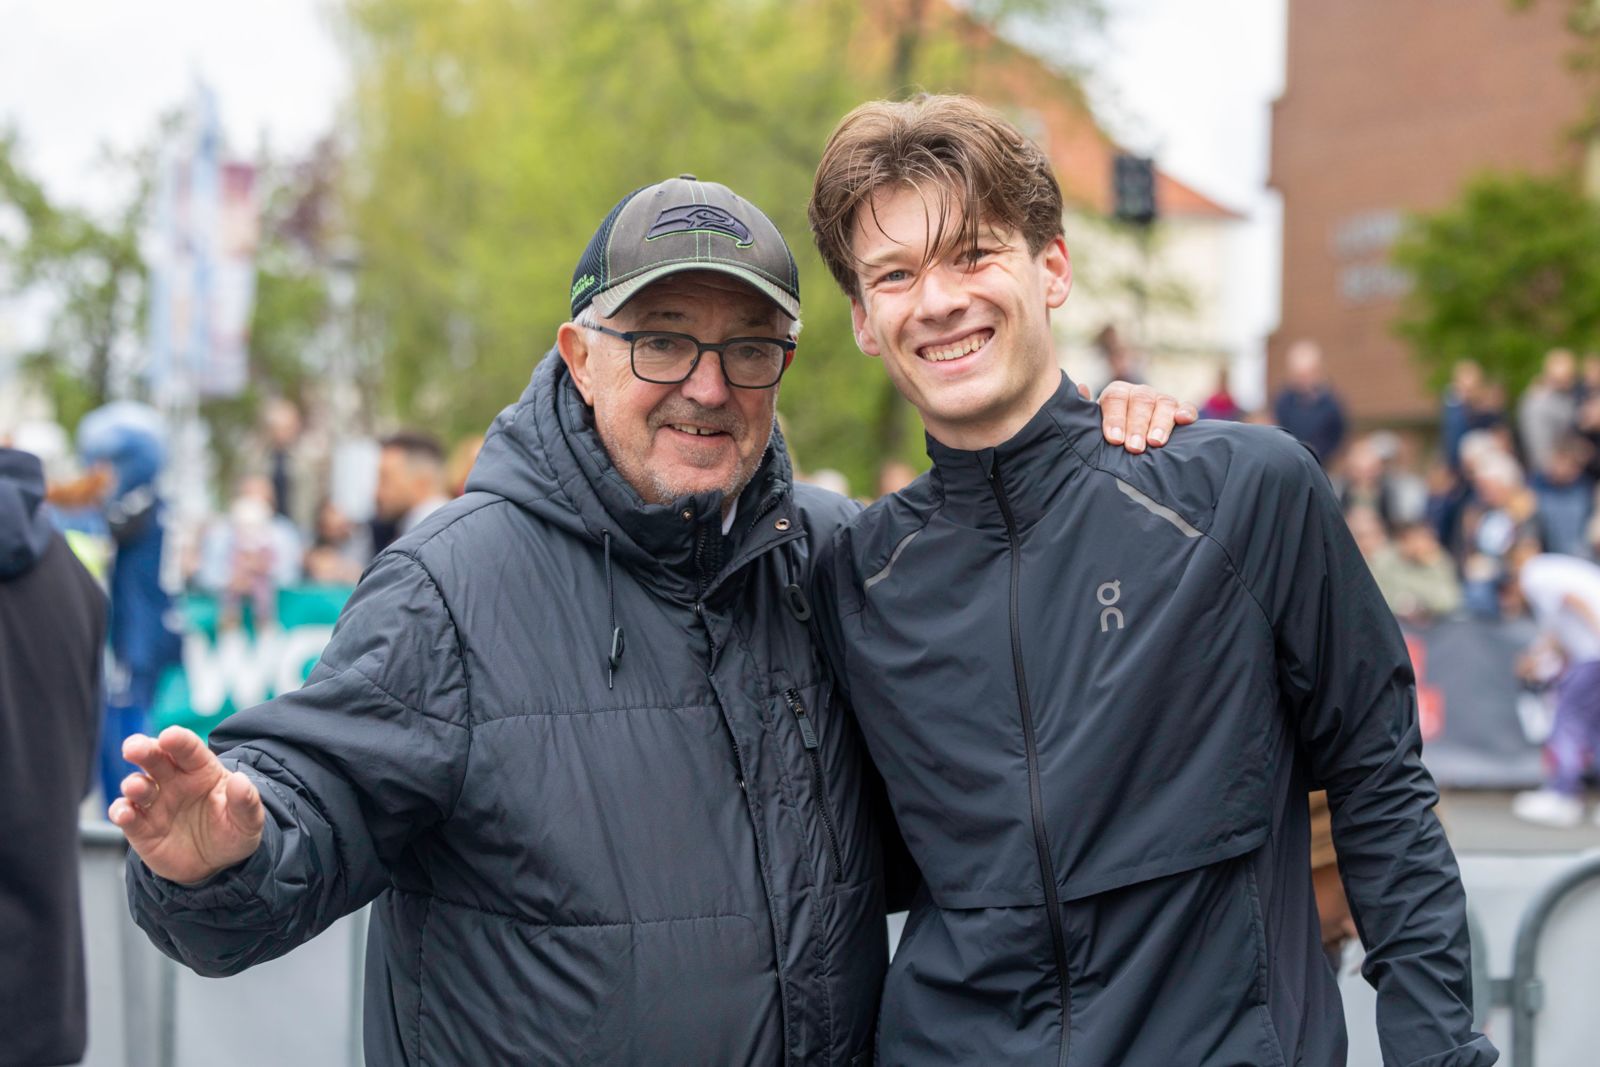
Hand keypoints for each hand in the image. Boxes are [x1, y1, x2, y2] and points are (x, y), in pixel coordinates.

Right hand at [109, 726, 265, 884]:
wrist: (217, 865)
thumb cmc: (233, 832)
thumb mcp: (248, 821)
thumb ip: (246, 801)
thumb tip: (241, 781)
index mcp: (202, 770)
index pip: (189, 749)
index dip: (179, 740)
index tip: (169, 736)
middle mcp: (174, 781)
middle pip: (155, 758)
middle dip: (143, 749)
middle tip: (133, 748)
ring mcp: (155, 803)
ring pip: (137, 784)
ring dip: (133, 784)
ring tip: (136, 787)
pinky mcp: (140, 827)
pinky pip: (126, 815)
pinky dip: (121, 812)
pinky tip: (124, 813)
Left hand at [1083, 380, 1196, 452]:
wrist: (1127, 443)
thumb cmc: (1108, 437)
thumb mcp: (1092, 427)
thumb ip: (1085, 413)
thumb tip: (1081, 389)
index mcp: (1116, 394)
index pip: (1115, 398)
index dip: (1115, 418)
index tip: (1114, 439)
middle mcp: (1139, 394)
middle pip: (1140, 401)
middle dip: (1137, 425)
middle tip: (1134, 448)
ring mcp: (1160, 401)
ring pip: (1164, 404)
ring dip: (1160, 423)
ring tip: (1155, 443)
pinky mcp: (1179, 411)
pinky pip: (1186, 407)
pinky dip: (1186, 412)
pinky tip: (1184, 421)